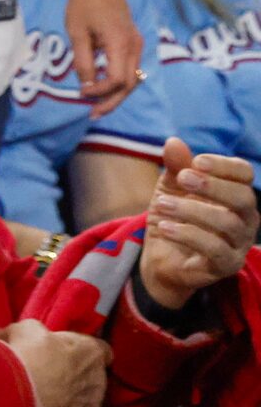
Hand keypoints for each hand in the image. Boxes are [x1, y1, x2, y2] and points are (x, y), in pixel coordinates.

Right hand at [0, 320, 108, 406]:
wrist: (18, 386)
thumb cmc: (25, 352)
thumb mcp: (27, 329)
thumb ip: (38, 332)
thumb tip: (28, 335)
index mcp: (91, 352)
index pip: (102, 350)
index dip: (86, 352)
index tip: (72, 353)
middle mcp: (99, 378)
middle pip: (95, 378)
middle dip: (79, 377)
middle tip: (54, 376)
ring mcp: (94, 405)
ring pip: (91, 403)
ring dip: (77, 401)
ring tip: (54, 400)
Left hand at [65, 0, 141, 108]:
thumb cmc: (84, 4)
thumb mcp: (76, 32)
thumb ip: (83, 60)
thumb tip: (86, 86)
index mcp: (120, 43)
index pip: (117, 79)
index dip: (100, 91)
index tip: (81, 93)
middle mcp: (134, 46)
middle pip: (129, 84)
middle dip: (111, 101)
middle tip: (93, 114)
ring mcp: (137, 44)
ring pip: (133, 78)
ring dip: (116, 94)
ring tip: (98, 106)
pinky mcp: (134, 43)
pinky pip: (131, 68)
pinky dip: (119, 82)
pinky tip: (104, 89)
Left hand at [137, 140, 258, 310]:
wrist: (162, 255)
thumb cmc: (174, 215)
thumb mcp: (170, 187)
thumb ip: (175, 167)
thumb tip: (173, 142)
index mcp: (235, 193)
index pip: (244, 173)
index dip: (223, 165)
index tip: (196, 162)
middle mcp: (245, 218)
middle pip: (245, 198)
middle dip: (213, 186)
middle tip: (182, 179)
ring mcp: (239, 243)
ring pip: (228, 224)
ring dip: (192, 210)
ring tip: (161, 204)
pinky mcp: (226, 265)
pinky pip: (215, 250)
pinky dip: (187, 235)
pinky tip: (164, 226)